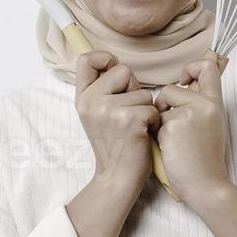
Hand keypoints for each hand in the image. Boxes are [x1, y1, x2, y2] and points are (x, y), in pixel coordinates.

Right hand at [75, 50, 159, 191]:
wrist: (117, 177)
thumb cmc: (115, 145)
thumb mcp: (97, 115)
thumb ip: (102, 90)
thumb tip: (114, 63)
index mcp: (82, 98)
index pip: (87, 59)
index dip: (104, 59)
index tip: (113, 71)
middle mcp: (91, 101)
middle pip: (123, 70)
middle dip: (133, 88)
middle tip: (128, 113)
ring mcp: (109, 110)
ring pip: (143, 92)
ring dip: (146, 108)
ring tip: (136, 128)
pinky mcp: (129, 119)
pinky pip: (152, 107)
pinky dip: (154, 121)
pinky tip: (144, 135)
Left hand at [153, 57, 231, 208]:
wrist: (206, 185)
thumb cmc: (205, 160)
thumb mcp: (211, 126)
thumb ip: (200, 106)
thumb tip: (183, 88)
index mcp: (215, 104)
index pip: (207, 67)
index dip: (191, 68)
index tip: (183, 82)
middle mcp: (204, 104)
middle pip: (170, 88)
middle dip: (163, 106)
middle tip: (171, 127)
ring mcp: (189, 113)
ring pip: (159, 105)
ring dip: (159, 121)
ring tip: (173, 142)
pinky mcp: (173, 125)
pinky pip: (154, 122)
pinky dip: (156, 135)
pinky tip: (169, 149)